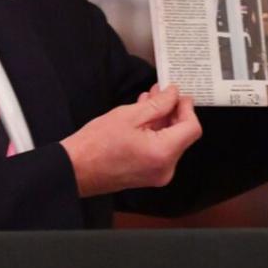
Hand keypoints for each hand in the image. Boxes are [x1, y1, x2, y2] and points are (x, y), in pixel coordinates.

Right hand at [59, 85, 201, 197]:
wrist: (76, 169)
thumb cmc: (96, 145)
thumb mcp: (129, 115)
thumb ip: (157, 104)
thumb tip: (173, 95)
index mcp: (163, 153)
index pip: (191, 128)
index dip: (187, 108)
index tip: (178, 94)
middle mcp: (165, 168)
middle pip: (182, 135)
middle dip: (173, 112)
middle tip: (161, 92)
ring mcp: (157, 174)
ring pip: (171, 142)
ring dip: (163, 121)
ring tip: (149, 101)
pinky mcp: (148, 175)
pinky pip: (160, 150)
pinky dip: (156, 134)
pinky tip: (143, 119)